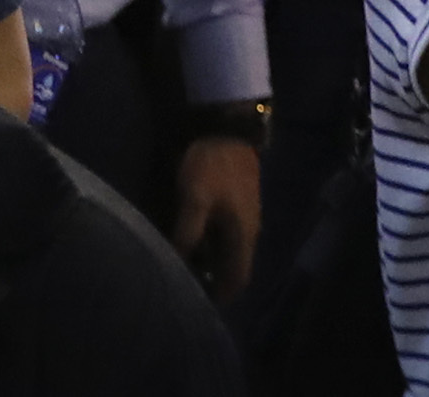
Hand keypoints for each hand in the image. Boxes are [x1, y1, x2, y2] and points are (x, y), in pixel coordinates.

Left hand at [173, 136, 261, 298]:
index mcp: (243, 236)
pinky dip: (212, 243)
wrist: (229, 127)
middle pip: (234, 268)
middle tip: (184, 281)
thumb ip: (188, 234)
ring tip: (184, 262)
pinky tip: (192, 237)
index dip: (220, 295)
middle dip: (213, 279)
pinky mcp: (238, 203)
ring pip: (230, 251)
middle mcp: (250, 232)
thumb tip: (178, 263)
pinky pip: (227, 235)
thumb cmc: (212, 166)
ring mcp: (246, 216)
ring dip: (212, 261)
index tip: (197, 301)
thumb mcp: (194, 200)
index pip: (237, 280)